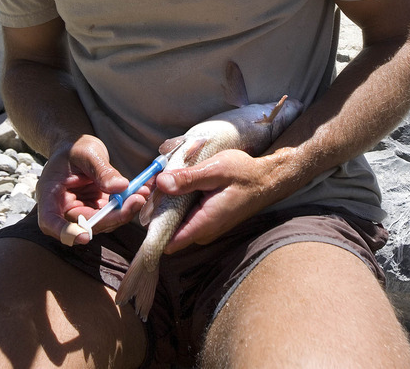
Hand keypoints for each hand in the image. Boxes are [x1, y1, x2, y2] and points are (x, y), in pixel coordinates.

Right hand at [36, 134, 148, 243]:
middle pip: (85, 225)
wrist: (76, 147)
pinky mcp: (96, 210)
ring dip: (124, 211)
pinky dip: (126, 205)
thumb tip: (121, 187)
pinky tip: (140, 192)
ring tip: (142, 192)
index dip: (66, 233)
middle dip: (113, 217)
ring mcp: (81, 212)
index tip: (84, 236)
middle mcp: (63, 209)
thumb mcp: (87, 152)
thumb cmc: (75, 147)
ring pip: (102, 223)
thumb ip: (102, 170)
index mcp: (50, 194)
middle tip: (136, 200)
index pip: (50, 221)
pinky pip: (111, 214)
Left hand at [156, 148, 274, 253]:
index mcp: (205, 223)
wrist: (266, 179)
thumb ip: (188, 179)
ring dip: (166, 200)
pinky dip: (177, 199)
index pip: (168, 240)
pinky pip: (184, 215)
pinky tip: (177, 181)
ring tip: (163, 175)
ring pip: (174, 220)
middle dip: (156, 205)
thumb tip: (160, 184)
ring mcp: (205, 228)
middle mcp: (203, 231)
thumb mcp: (216, 170)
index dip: (151, 223)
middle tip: (152, 179)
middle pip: (167, 227)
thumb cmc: (244, 173)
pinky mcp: (206, 220)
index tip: (143, 201)